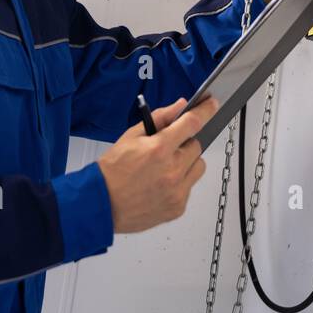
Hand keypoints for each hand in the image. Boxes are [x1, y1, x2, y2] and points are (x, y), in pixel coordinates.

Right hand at [96, 95, 218, 232]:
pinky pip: (190, 187)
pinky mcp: (178, 207)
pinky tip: (160, 184)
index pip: (192, 123)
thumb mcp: (131, 137)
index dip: (205, 111)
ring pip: (198, 167)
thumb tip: (180, 106)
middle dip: (184, 144)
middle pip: (196, 146)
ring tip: (164, 168)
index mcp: (159, 149)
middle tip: (166, 149)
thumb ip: (159, 119)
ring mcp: (177, 191)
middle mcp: (172, 170)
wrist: (100, 204)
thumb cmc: (112, 171)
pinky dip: (180, 183)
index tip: (211, 105)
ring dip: (187, 163)